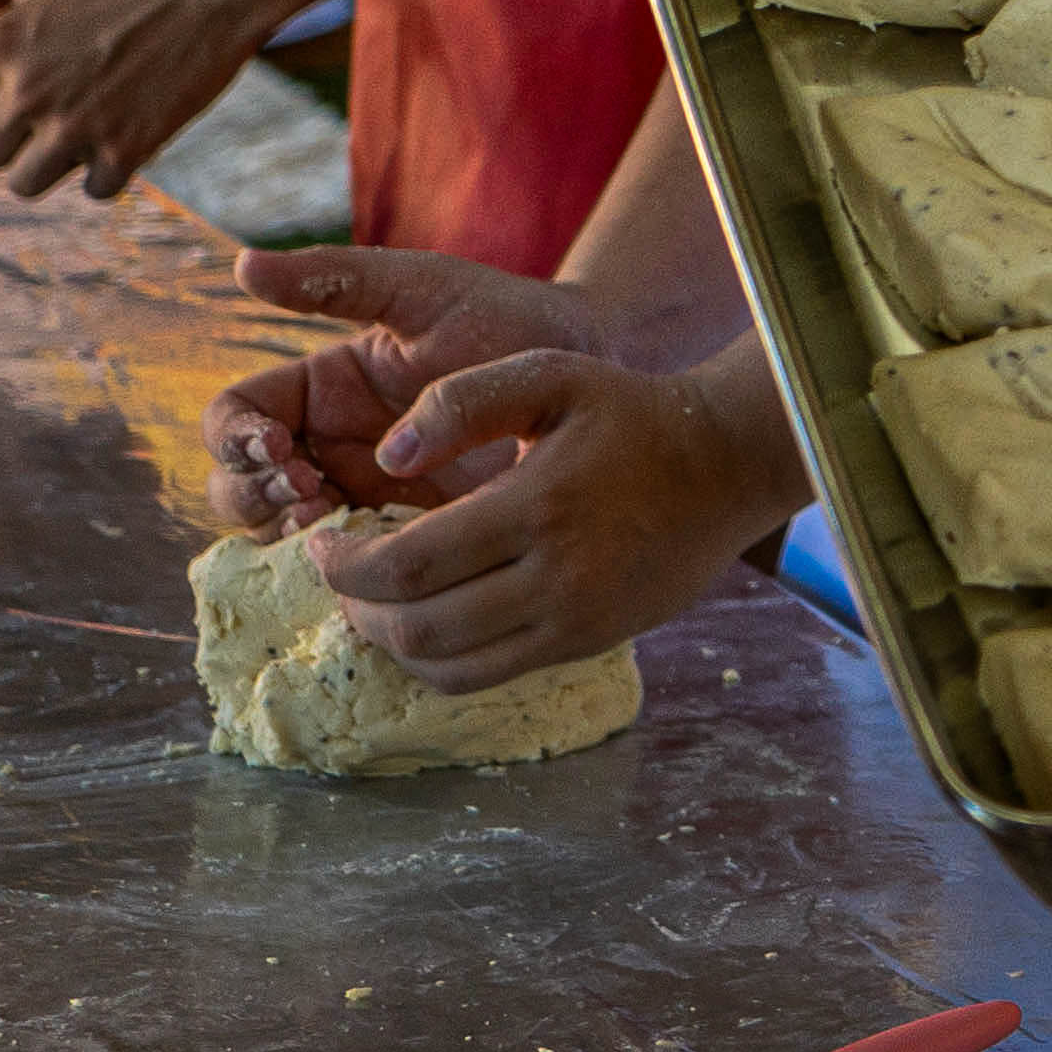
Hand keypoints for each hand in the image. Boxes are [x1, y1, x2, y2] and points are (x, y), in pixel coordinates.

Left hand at [0, 0, 284, 198]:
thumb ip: (30, 11)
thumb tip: (18, 18)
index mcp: (5, 41)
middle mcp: (29, 89)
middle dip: (5, 147)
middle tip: (33, 135)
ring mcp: (76, 124)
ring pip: (26, 183)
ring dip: (46, 169)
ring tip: (74, 149)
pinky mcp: (127, 147)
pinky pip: (94, 189)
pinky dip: (104, 175)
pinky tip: (122, 150)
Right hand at [206, 244, 606, 532]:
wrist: (594, 370)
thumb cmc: (507, 317)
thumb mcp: (424, 290)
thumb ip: (339, 281)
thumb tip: (242, 265)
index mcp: (317, 390)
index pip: (234, 418)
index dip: (234, 438)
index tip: (277, 445)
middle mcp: (326, 448)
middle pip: (238, 488)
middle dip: (255, 495)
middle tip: (311, 491)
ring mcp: (363, 497)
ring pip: (281, 537)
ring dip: (289, 537)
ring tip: (336, 522)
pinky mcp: (406, 538)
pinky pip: (349, 569)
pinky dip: (342, 572)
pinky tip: (376, 559)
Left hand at [299, 337, 807, 689]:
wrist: (729, 463)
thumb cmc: (632, 412)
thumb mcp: (551, 375)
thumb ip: (462, 400)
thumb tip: (388, 455)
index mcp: (539, 506)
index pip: (409, 563)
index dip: (346, 564)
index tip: (322, 543)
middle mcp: (556, 577)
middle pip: (417, 626)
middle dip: (357, 607)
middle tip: (339, 574)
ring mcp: (574, 620)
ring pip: (446, 666)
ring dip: (390, 642)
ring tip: (373, 604)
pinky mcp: (586, 642)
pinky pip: (488, 676)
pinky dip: (437, 663)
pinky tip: (425, 624)